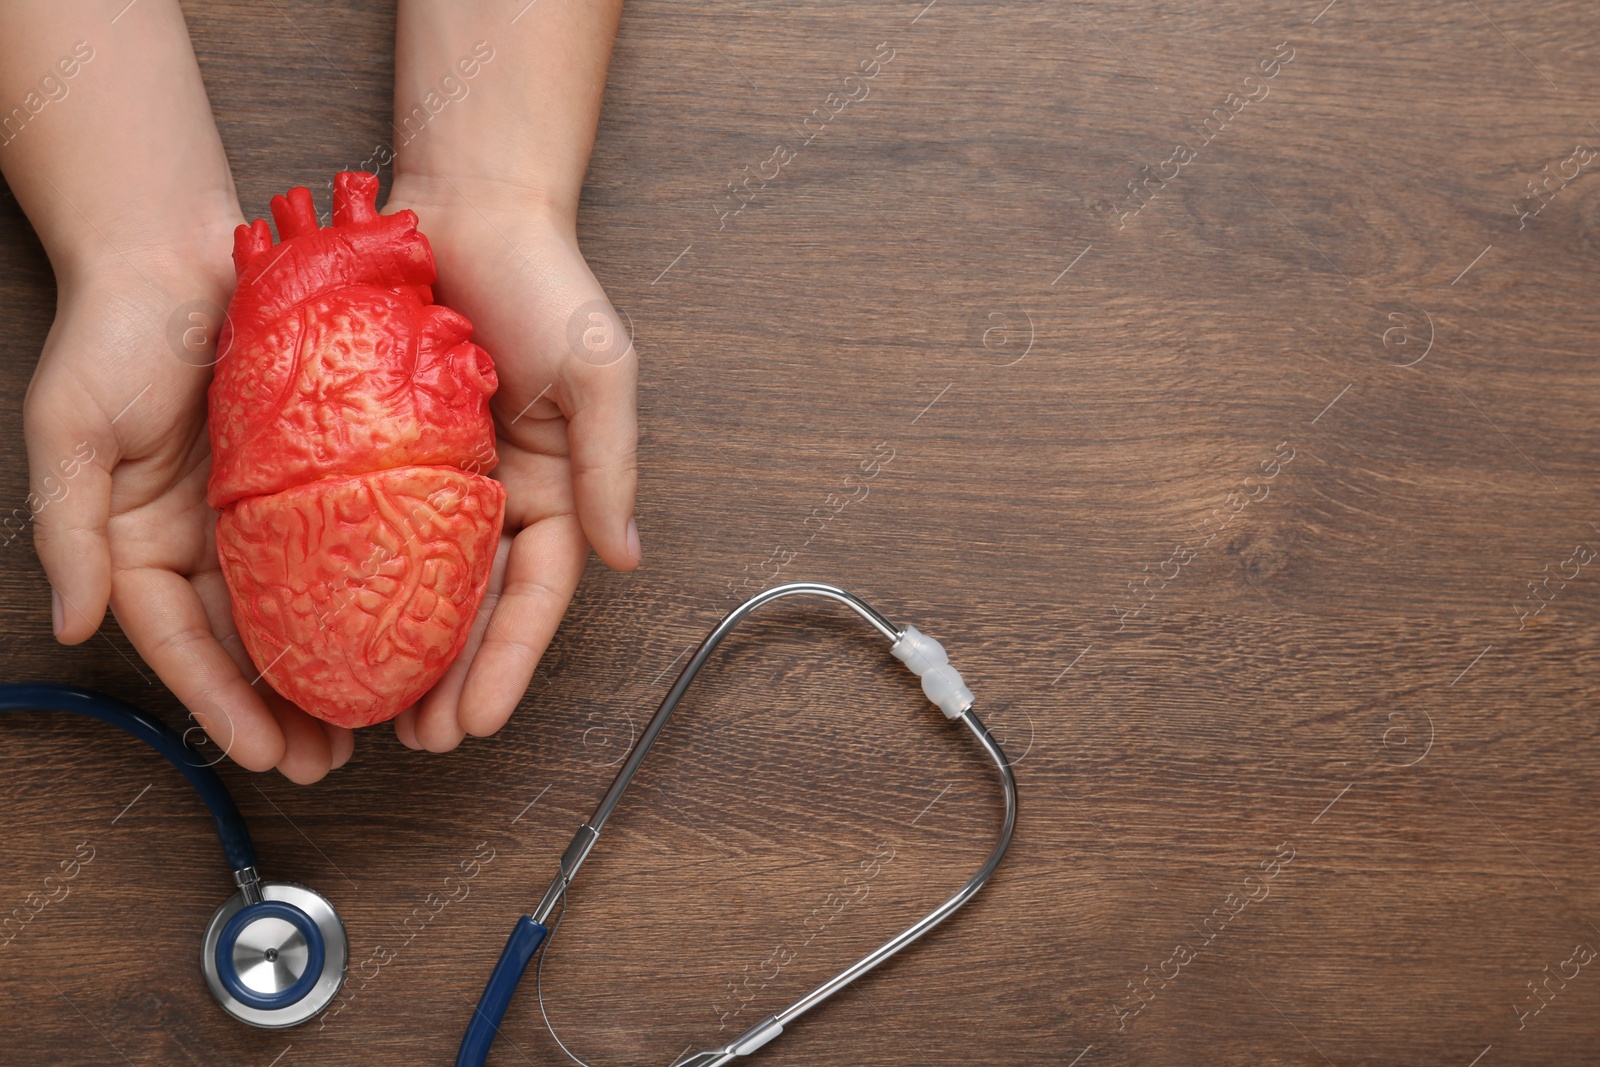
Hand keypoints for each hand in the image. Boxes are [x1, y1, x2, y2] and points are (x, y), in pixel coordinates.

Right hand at [22, 237, 354, 782]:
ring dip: (333, 666)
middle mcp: (204, 540)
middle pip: (248, 642)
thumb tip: (70, 624)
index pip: (180, 643)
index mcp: (140, 544)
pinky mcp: (311, 475)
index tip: (264, 753)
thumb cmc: (111, 334)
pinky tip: (400, 629)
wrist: (178, 251)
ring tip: (376, 722)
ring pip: (301, 608)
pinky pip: (344, 544)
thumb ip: (68, 529)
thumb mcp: (68, 430)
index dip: (220, 701)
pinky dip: (364, 592)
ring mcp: (261, 511)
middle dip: (287, 708)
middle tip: (334, 760)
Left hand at [383, 178, 639, 751]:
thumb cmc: (546, 281)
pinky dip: (344, 579)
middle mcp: (493, 495)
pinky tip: (320, 625)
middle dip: (451, 678)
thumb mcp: (600, 374)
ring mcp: (430, 477)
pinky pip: (356, 523)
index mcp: (552, 490)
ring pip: (413, 582)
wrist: (466, 203)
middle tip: (417, 738)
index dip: (511, 662)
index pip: (538, 595)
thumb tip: (629, 558)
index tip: (479, 721)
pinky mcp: (374, 448)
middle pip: (473, 607)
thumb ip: (611, 466)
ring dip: (399, 650)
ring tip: (368, 711)